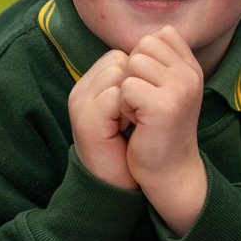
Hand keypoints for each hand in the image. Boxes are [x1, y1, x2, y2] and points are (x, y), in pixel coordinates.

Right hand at [67, 49, 138, 190]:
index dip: (140, 76)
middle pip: (121, 61)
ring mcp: (81, 104)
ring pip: (120, 74)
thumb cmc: (130, 147)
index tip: (143, 105)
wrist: (119, 185)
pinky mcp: (87, 120)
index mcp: (89, 85)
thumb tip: (160, 57)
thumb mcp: (131, 108)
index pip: (120, 56)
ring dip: (137, 96)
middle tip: (140, 115)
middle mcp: (81, 91)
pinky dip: (132, 110)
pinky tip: (133, 127)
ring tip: (135, 122)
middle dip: (139, 83)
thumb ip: (135, 82)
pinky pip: (118, 95)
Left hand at [119, 27, 208, 233]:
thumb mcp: (165, 88)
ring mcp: (181, 88)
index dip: (143, 59)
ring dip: (127, 90)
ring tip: (140, 113)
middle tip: (142, 103)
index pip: (159, 35)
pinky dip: (124, 106)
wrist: (169, 171)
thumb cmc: (158, 130)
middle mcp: (191, 74)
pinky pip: (126, 87)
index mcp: (192, 67)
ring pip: (132, 64)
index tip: (150, 89)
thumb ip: (158, 61)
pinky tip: (137, 123)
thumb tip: (139, 38)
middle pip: (142, 46)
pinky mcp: (165, 105)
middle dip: (132, 73)